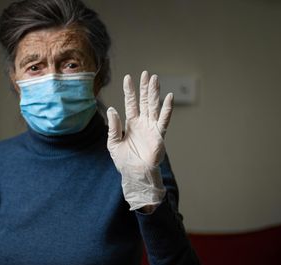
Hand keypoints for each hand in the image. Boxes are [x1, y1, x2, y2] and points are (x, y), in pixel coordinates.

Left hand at [106, 71, 173, 210]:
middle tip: (146, 73)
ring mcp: (151, 128)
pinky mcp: (159, 135)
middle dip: (144, 88)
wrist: (135, 175)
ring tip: (155, 79)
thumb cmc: (124, 161)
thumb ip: (113, 127)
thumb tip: (112, 109)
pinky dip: (166, 109)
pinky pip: (163, 120)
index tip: (128, 78)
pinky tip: (169, 97)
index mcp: (131, 124)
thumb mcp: (113, 143)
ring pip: (153, 107)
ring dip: (154, 93)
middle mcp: (142, 123)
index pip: (131, 103)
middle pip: (144, 101)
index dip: (129, 91)